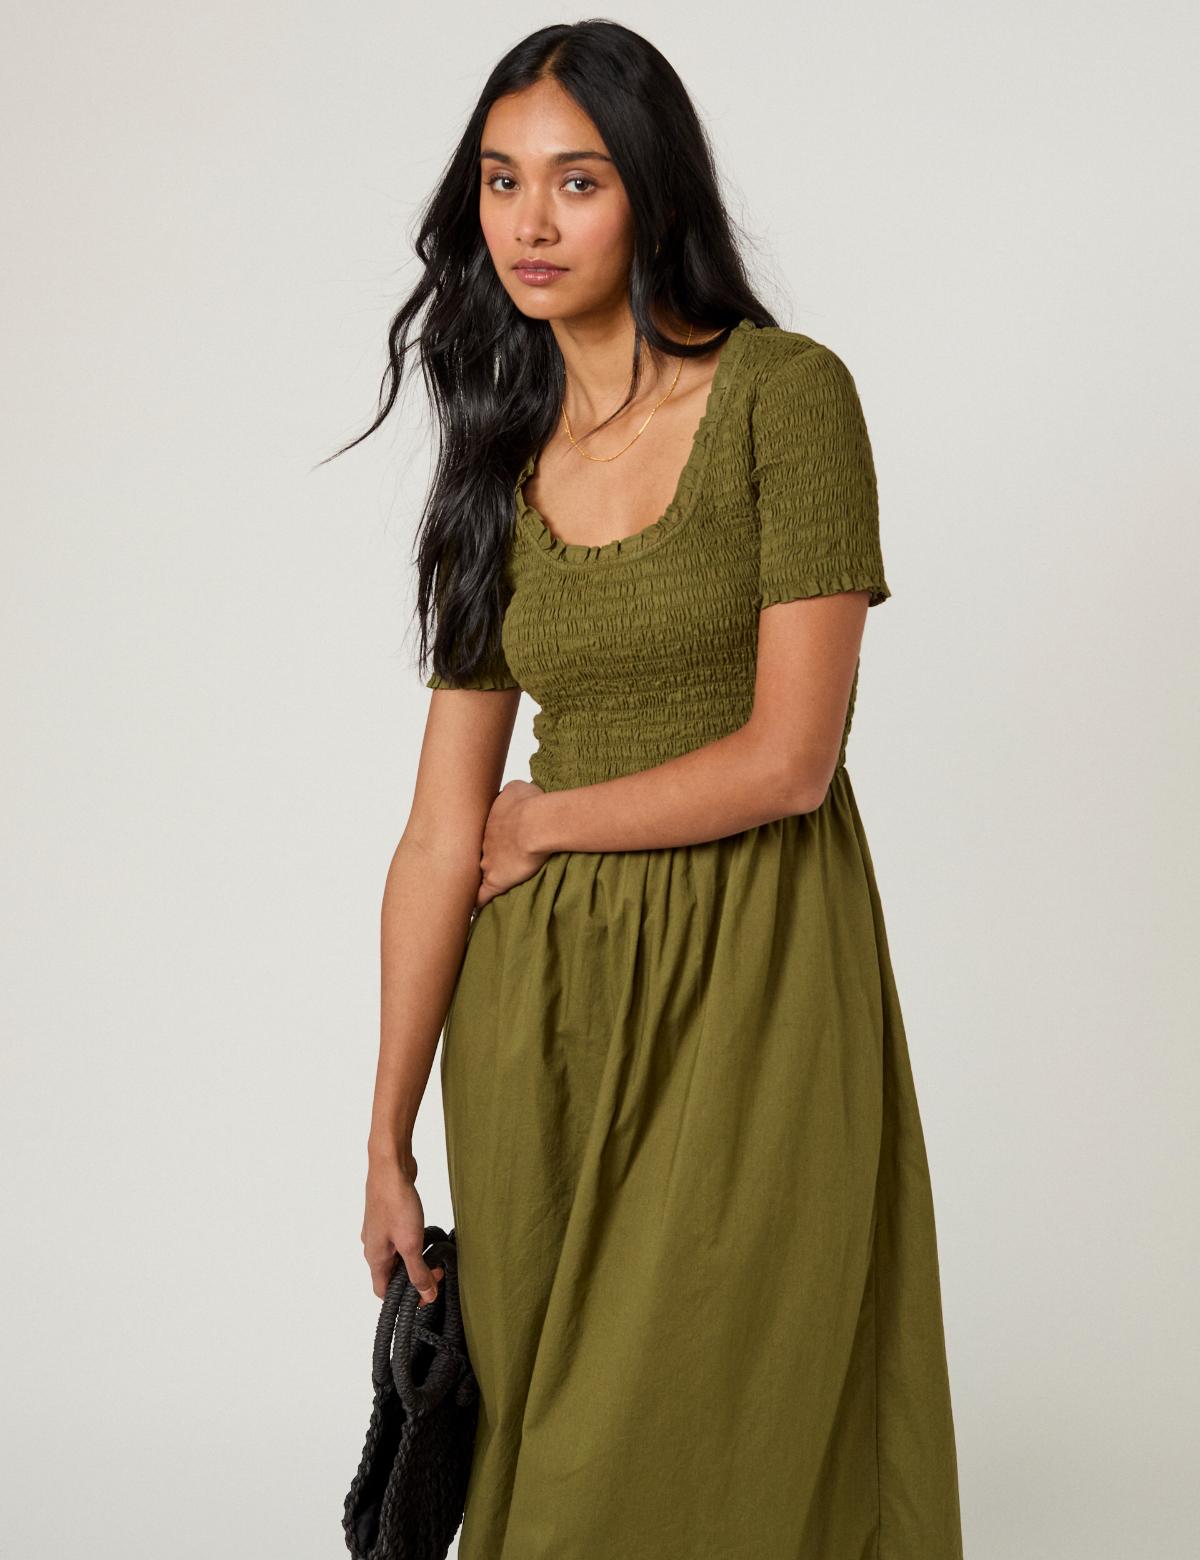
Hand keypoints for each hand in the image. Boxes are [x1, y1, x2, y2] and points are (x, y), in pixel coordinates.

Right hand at [361, 1148, 444, 1305]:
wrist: (390, 1165)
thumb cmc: (395, 1202)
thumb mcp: (411, 1243)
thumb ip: (418, 1272)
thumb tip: (426, 1296)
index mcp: (374, 1258)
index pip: (384, 1292)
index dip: (404, 1299)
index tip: (427, 1295)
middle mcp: (373, 1246)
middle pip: (392, 1274)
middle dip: (414, 1278)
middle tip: (438, 1272)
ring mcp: (379, 1231)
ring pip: (397, 1256)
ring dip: (416, 1260)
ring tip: (435, 1255)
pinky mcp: (388, 1217)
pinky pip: (400, 1239)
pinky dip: (414, 1243)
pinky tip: (427, 1236)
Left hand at [476, 778, 549, 907]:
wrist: (536, 824)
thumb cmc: (531, 804)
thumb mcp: (517, 788)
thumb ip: (510, 792)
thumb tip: (510, 792)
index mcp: (488, 822)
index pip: (482, 832)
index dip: (485, 837)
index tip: (486, 841)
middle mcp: (483, 842)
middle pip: (475, 852)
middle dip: (474, 858)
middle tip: (472, 863)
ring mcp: (487, 862)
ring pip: (476, 873)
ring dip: (475, 878)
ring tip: (472, 888)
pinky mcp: (496, 881)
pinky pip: (481, 897)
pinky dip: (477, 904)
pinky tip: (475, 911)